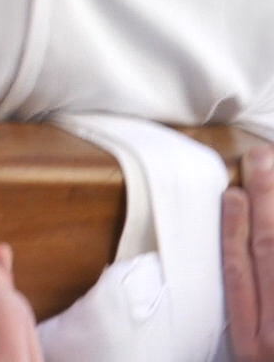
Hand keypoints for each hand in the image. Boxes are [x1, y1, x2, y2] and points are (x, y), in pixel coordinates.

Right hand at [224, 144, 273, 359]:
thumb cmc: (267, 360)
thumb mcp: (253, 353)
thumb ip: (254, 335)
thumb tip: (246, 268)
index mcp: (254, 346)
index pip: (240, 277)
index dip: (233, 232)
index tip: (231, 194)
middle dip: (268, 201)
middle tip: (262, 158)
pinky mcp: (273, 326)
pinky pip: (271, 277)